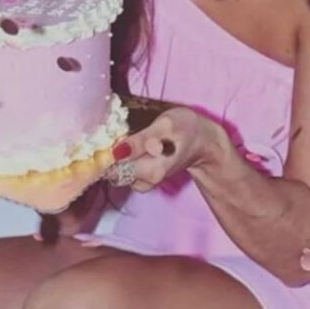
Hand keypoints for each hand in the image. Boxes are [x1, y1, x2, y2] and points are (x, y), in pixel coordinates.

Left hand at [106, 106, 223, 192]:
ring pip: (117, 170)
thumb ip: (141, 140)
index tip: (107, 136)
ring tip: (131, 136)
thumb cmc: (187, 129)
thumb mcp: (165, 126)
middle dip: (110, 153)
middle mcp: (145, 182)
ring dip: (117, 154)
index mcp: (151, 172)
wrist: (204, 141)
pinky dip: (123, 157)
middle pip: (113, 171)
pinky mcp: (143, 178)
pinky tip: (132, 144)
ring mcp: (144, 182)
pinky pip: (124, 169)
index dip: (105, 153)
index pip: (114, 169)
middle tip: (121, 132)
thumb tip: (117, 151)